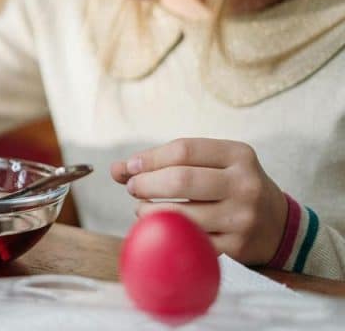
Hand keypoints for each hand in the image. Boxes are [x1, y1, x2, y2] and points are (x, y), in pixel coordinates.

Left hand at [111, 138, 287, 265]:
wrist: (280, 226)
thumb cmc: (231, 187)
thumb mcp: (211, 165)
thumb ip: (166, 162)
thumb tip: (116, 169)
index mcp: (239, 155)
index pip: (183, 150)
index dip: (148, 158)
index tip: (129, 167)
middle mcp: (245, 184)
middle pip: (180, 179)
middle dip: (145, 184)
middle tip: (132, 188)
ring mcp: (242, 218)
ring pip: (180, 214)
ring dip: (148, 212)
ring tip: (142, 209)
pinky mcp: (236, 247)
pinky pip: (189, 241)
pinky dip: (165, 234)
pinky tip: (159, 228)